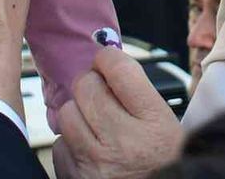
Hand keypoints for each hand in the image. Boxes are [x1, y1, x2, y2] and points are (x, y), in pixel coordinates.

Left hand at [52, 47, 182, 177]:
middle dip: (91, 84)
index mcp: (152, 121)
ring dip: (78, 112)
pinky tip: (88, 147)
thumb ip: (137, 91)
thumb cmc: (162, 157)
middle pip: (86, 86)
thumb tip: (106, 60)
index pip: (119, 70)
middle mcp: (123, 141)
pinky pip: (59, 144)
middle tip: (101, 93)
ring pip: (67, 112)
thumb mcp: (165, 120)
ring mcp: (96, 161)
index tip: (106, 61)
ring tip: (94, 123)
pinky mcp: (76, 176)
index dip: (108, 58)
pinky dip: (70, 143)